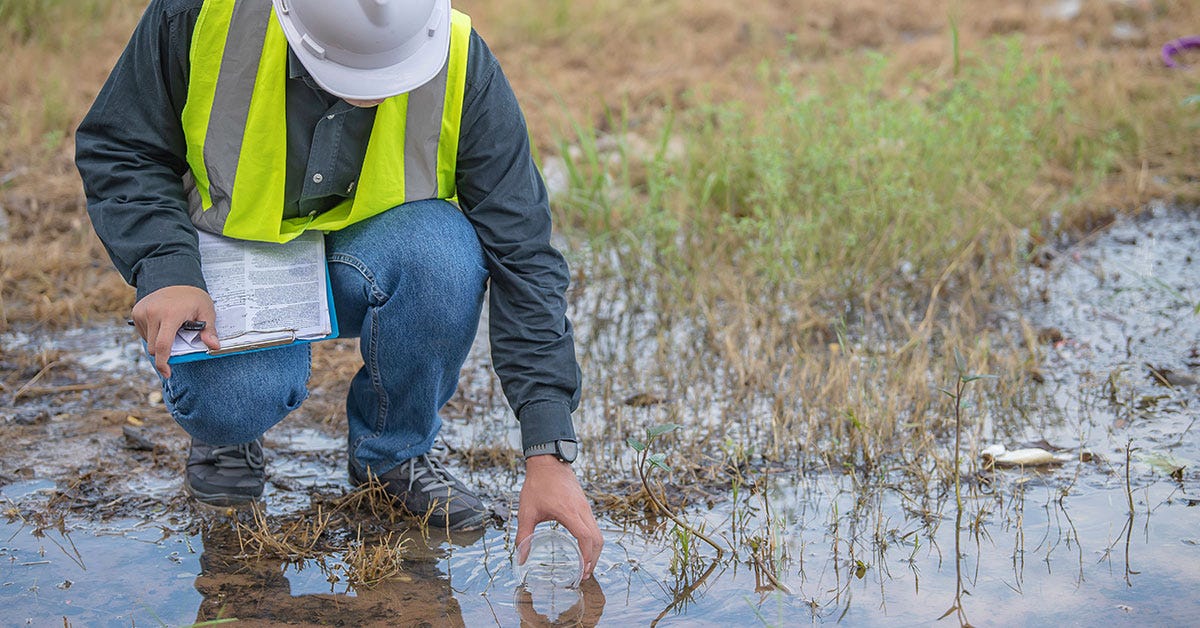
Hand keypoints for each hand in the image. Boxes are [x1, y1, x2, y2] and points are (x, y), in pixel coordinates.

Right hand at [130, 285, 218, 378]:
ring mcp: (142, 312)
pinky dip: (153, 334)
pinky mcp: (136, 312)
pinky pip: (143, 333)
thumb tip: (214, 346)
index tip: (168, 373)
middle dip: (165, 352)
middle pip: (155, 347)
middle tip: (178, 342)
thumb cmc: (193, 297)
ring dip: (159, 342)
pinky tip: (163, 324)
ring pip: (148, 341)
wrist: (176, 278)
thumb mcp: (207, 311)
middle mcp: (153, 313)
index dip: (164, 363)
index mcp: (170, 315)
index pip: (163, 345)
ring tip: (172, 328)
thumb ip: (209, 330)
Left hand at [516, 455, 603, 579]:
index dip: (586, 556)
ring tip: (585, 565)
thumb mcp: (526, 511)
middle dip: (593, 559)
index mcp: (569, 511)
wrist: (548, 462)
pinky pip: (594, 526)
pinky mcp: (585, 505)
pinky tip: (583, 548)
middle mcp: (582, 510)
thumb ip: (524, 536)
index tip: (582, 571)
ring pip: (598, 533)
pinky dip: (593, 541)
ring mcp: (586, 507)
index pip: (585, 537)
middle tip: (584, 575)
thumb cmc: (537, 485)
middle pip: (597, 539)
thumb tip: (520, 558)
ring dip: (595, 551)